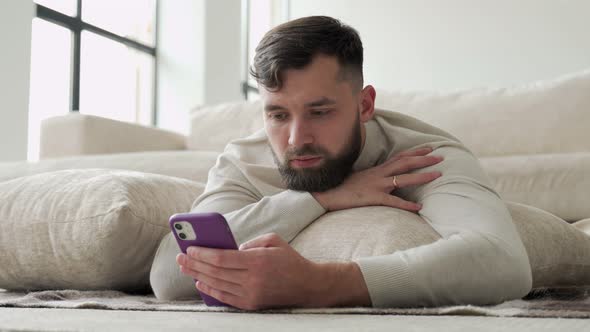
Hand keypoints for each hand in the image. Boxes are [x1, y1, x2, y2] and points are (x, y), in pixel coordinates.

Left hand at [177, 233, 366, 309]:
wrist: (307, 285)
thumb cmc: (289, 259)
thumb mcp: (273, 240)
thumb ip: (250, 242)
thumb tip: (229, 250)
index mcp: (257, 261)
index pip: (222, 258)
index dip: (202, 254)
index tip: (190, 249)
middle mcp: (252, 279)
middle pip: (215, 272)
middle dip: (195, 264)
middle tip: (181, 257)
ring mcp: (251, 294)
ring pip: (217, 285)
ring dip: (198, 276)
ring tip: (186, 268)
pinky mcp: (252, 304)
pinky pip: (226, 298)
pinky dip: (211, 290)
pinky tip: (200, 282)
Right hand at [312, 147, 442, 211]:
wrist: (326, 194)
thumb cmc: (342, 187)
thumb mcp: (360, 178)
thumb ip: (374, 177)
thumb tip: (385, 179)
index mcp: (376, 170)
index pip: (399, 157)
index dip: (415, 152)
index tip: (429, 148)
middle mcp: (378, 175)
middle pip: (405, 163)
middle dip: (424, 159)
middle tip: (440, 157)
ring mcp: (376, 185)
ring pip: (403, 179)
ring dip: (422, 177)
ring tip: (438, 175)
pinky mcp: (372, 198)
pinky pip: (392, 202)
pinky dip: (406, 205)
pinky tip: (418, 207)